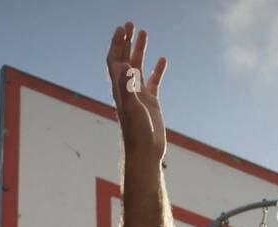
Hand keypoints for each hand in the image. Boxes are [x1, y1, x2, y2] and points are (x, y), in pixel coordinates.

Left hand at [106, 22, 167, 163]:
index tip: (122, 28)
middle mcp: (127, 89)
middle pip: (124, 59)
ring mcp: (139, 95)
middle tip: (131, 24)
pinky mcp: (151, 102)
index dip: (116, 44)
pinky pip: (153, 81)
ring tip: (144, 32)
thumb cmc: (137, 134)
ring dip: (140, 50)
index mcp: (120, 89)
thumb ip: (128, 88)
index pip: (114, 60)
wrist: (145, 152)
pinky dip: (157, 69)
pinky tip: (162, 59)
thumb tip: (126, 66)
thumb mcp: (132, 109)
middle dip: (126, 41)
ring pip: (138, 67)